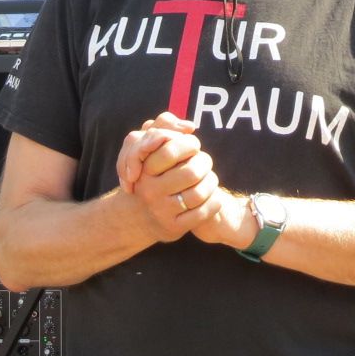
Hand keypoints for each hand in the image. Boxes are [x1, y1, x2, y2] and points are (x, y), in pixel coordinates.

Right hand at [115, 122, 220, 241]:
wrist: (140, 216)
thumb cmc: (151, 175)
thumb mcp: (148, 148)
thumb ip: (164, 127)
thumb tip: (189, 127)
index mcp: (145, 170)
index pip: (171, 150)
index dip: (189, 144)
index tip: (194, 145)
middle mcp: (150, 191)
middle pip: (191, 172)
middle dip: (205, 163)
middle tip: (206, 162)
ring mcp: (162, 211)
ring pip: (199, 193)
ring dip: (211, 183)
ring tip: (211, 178)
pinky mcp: (173, 228)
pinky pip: (202, 213)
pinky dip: (213, 203)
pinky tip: (213, 197)